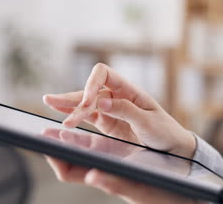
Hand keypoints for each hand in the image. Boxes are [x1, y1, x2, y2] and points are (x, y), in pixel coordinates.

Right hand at [44, 63, 195, 157]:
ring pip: (85, 103)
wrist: (173, 147)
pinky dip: (74, 114)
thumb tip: (100, 101)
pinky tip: (60, 111)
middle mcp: (117, 96)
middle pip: (90, 89)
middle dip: (73, 97)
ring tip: (49, 103)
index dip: (91, 84)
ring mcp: (111, 109)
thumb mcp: (148, 122)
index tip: (87, 103)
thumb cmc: (165, 131)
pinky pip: (87, 116)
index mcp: (129, 90)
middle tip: (54, 103)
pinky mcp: (107, 123)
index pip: (103, 74)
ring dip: (69, 105)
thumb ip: (125, 110)